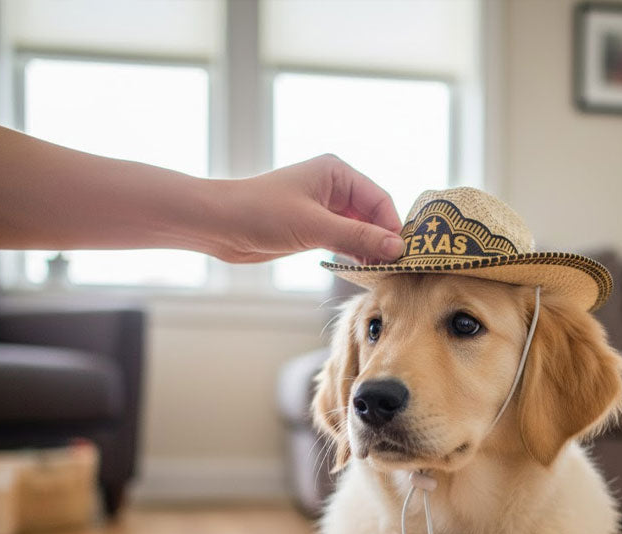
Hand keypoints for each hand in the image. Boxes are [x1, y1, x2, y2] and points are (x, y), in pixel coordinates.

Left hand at [204, 154, 404, 264]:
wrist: (219, 225)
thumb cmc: (260, 213)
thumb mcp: (314, 226)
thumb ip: (357, 237)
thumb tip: (396, 247)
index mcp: (336, 173)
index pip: (379, 199)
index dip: (392, 226)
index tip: (403, 254)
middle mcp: (333, 187)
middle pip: (372, 215)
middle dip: (383, 239)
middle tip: (394, 268)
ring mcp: (323, 208)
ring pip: (359, 230)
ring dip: (369, 249)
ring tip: (380, 272)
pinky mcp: (312, 228)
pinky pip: (343, 240)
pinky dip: (353, 253)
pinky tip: (360, 268)